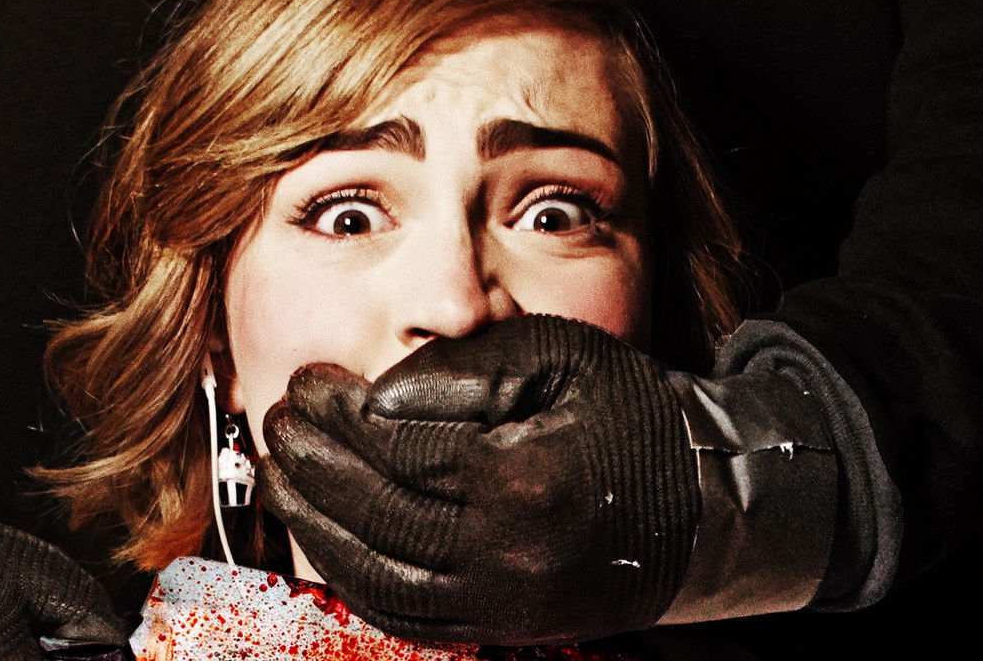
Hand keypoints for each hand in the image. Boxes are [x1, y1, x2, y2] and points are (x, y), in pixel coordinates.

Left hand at [259, 315, 702, 644]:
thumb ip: (464, 368)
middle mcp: (508, 555)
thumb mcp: (561, 355)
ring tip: (280, 477)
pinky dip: (352, 576)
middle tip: (278, 421)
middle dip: (312, 463)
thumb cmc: (635, 417)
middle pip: (375, 510)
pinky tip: (325, 537)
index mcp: (525, 480)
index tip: (309, 382)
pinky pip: (404, 614)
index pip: (397, 445)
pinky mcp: (503, 627)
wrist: (703, 504)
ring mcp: (504, 604)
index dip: (338, 412)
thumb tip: (375, 397)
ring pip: (376, 573)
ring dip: (314, 523)